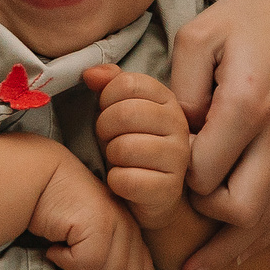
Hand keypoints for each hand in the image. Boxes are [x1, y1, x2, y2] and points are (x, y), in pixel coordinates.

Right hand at [30, 152, 153, 269]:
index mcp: (134, 233)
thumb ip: (105, 263)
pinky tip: (53, 247)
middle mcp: (131, 227)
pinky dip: (64, 262)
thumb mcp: (89, 241)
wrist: (40, 177)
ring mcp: (118, 222)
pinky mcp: (99, 221)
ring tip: (59, 258)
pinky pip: (88, 264)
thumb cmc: (59, 214)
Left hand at [87, 63, 192, 229]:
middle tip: (108, 139)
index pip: (128, 83)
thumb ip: (109, 84)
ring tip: (118, 160)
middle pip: (125, 114)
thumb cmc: (132, 145)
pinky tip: (123, 181)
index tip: (107, 110)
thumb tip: (91, 74)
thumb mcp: (121, 109)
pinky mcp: (169, 189)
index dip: (107, 97)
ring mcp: (178, 158)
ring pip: (124, 148)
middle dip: (104, 128)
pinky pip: (126, 180)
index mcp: (167, 100)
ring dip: (111, 156)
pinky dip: (115, 182)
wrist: (151, 195)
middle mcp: (179, 125)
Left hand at [167, 0, 269, 269]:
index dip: (178, 178)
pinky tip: (235, 252)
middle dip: (204, 222)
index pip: (205, 171)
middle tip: (178, 212)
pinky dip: (260, 238)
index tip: (164, 165)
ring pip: (268, 222)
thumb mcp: (200, 37)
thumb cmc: (255, 18)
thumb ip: (178, 89)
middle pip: (242, 210)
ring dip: (231, 251)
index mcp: (248, 105)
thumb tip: (173, 136)